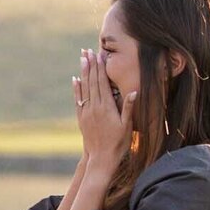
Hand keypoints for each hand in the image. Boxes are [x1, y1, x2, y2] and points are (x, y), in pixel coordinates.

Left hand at [73, 49, 134, 167]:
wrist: (101, 159)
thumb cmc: (118, 143)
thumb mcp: (127, 126)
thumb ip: (128, 108)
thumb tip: (133, 91)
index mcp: (106, 107)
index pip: (102, 83)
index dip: (101, 68)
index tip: (100, 55)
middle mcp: (94, 107)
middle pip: (91, 82)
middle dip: (90, 65)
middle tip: (88, 51)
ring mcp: (86, 112)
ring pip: (84, 88)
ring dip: (83, 72)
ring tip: (82, 59)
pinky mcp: (82, 118)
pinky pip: (78, 99)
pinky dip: (77, 88)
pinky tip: (76, 79)